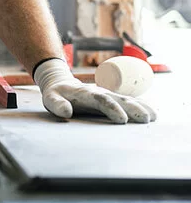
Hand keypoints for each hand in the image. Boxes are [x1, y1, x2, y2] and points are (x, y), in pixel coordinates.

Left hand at [34, 58, 156, 123]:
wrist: (61, 82)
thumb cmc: (55, 94)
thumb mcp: (50, 98)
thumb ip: (57, 104)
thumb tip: (66, 113)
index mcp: (85, 93)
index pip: (100, 100)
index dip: (112, 108)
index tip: (122, 120)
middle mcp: (99, 92)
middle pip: (118, 99)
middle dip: (132, 108)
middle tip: (144, 119)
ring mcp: (106, 94)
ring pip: (126, 99)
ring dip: (139, 107)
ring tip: (152, 117)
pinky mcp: (111, 98)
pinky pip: (127, 101)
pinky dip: (140, 106)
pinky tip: (152, 114)